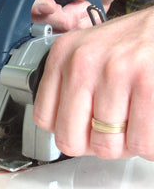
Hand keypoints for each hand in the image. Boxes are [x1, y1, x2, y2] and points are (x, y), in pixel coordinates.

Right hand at [32, 0, 127, 31]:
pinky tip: (85, 19)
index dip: (37, 3)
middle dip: (57, 18)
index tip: (52, 7)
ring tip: (86, 10)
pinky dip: (74, 32)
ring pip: (45, 30)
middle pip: (33, 15)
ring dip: (68, 26)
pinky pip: (58, 36)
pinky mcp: (57, 24)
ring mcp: (47, 10)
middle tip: (79, 9)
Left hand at [33, 6, 153, 160]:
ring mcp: (114, 71)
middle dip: (92, 147)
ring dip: (123, 146)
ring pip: (107, 146)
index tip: (80, 133)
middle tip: (109, 138)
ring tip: (132, 128)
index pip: (44, 118)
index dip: (65, 134)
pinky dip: (147, 146)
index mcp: (62, 55)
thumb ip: (70, 86)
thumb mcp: (88, 52)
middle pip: (70, 139)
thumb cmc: (131, 40)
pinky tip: (147, 127)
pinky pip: (141, 141)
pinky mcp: (147, 81)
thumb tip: (65, 130)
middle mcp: (82, 62)